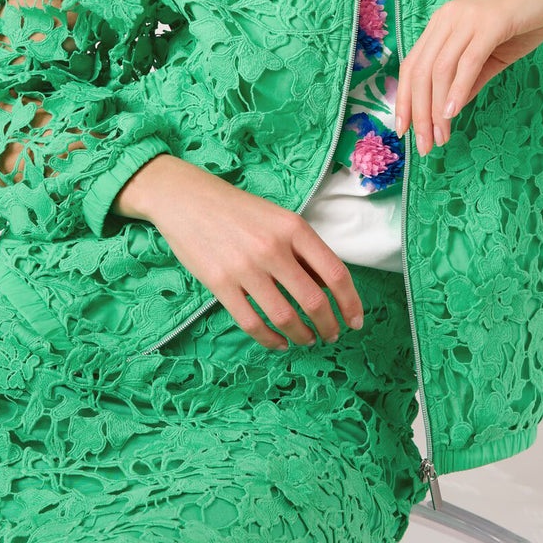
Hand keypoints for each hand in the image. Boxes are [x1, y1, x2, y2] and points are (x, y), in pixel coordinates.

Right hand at [114, 155, 364, 349]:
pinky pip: (251, 323)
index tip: (355, 320)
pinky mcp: (220, 284)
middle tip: (331, 335)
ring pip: (285, 317)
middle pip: (314, 301)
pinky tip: (278, 342)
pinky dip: (270, 339)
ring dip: (302, 336)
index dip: (351, 302)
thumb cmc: (239, 210)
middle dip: (329, 326)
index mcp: (294, 228)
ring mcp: (245, 267)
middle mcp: (273, 248)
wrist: (187, 199)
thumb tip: (328, 289)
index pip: (335, 272)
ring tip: (306, 340)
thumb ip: (302, 251)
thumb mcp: (279, 219)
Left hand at [395, 0, 542, 154]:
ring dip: (436, 108)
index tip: (403, 130)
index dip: (404, 99)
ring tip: (441, 136)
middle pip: (421, 71)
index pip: (412, 65)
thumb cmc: (525, 21)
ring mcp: (467, 19)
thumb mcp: (490, 55)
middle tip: (424, 145)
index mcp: (442, 24)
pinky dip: (458, 90)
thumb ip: (469, 79)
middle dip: (418, 112)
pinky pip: (467, 62)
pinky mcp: (490, 23)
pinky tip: (454, 113)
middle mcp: (448, 18)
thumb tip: (449, 109)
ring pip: (440, 69)